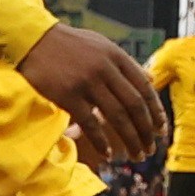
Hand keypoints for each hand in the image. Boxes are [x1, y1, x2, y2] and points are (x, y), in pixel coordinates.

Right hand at [22, 25, 164, 162]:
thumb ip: (125, 63)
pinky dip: (102, 141)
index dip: (156, 112)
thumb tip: (150, 80)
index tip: (161, 129)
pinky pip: (90, 123)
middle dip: (147, 131)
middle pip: (135, 106)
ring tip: (137, 155)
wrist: (33, 39)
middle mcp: (106, 69)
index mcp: (117, 56)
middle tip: (151, 149)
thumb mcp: (102, 45)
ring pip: (117, 117)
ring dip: (131, 140)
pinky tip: (109, 154)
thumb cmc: (68, 44)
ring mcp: (87, 82)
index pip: (145, 88)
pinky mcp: (68, 95)